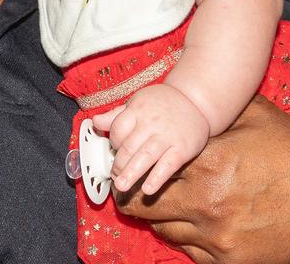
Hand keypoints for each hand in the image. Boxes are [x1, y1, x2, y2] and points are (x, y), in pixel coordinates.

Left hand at [92, 83, 209, 194]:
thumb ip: (116, 115)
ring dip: (131, 173)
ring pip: (145, 157)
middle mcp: (151, 122)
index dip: (112, 143)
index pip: (118, 129)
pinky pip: (168, 165)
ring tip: (121, 186)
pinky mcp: (182, 148)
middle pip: (129, 146)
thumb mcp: (138, 102)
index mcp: (137, 110)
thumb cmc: (162, 104)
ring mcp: (167, 136)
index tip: (113, 152)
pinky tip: (147, 189)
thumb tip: (95, 122)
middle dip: (118, 164)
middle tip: (114, 177)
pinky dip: (157, 178)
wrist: (195, 101)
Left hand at [113, 96, 289, 263]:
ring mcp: (217, 235)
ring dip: (159, 213)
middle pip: (140, 201)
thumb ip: (209, 107)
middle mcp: (207, 199)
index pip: (144, 162)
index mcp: (208, 158)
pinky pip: (186, 251)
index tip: (124, 156)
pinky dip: (185, 236)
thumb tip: (169, 92)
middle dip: (133, 189)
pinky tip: (197, 219)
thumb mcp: (253, 114)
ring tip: (170, 198)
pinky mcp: (229, 261)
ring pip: (161, 228)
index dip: (129, 159)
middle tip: (133, 181)